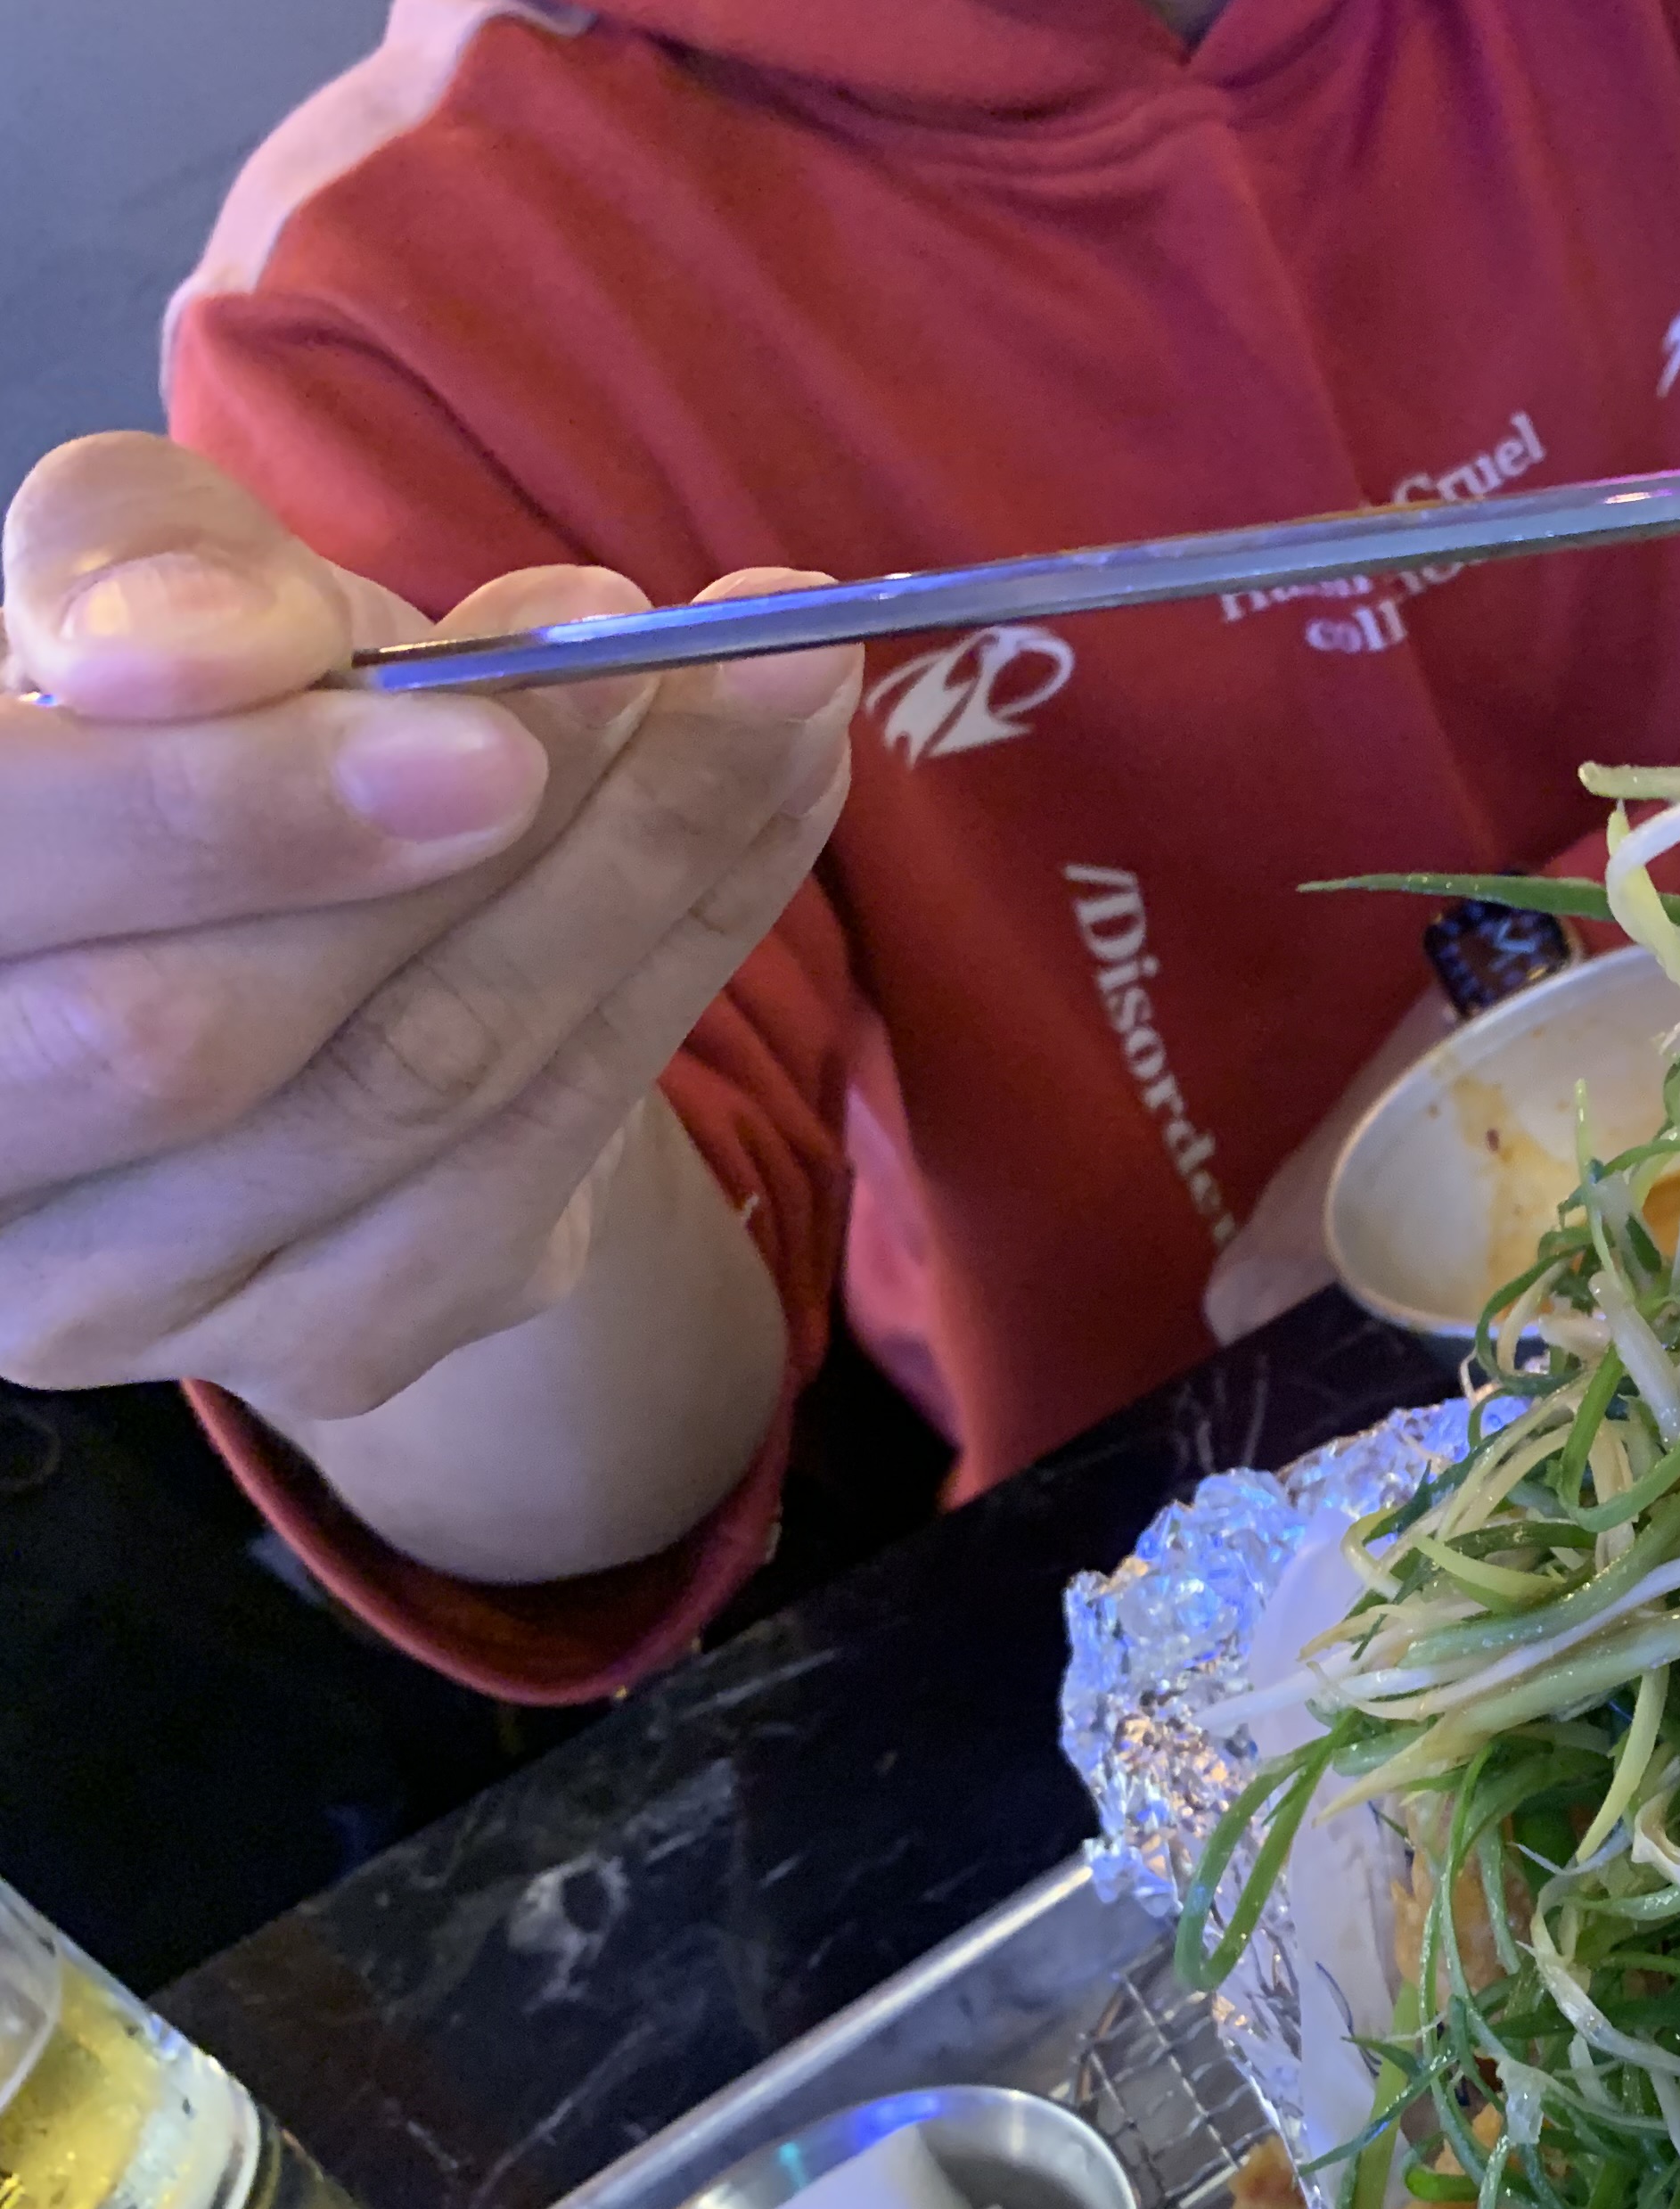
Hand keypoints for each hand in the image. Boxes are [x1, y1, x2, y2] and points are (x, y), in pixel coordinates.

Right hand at [0, 435, 856, 1572]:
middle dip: (465, 838)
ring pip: (415, 1086)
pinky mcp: (331, 1341)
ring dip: (631, 872)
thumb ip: (145, 571)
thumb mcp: (141, 601)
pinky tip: (778, 802)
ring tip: (769, 690)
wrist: (304, 941)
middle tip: (658, 667)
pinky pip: (542, 1152)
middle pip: (196, 1033)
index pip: (0, 882)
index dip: (215, 810)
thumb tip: (220, 646)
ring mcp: (133, 1293)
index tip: (458, 715)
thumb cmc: (184, 737)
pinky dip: (689, 955)